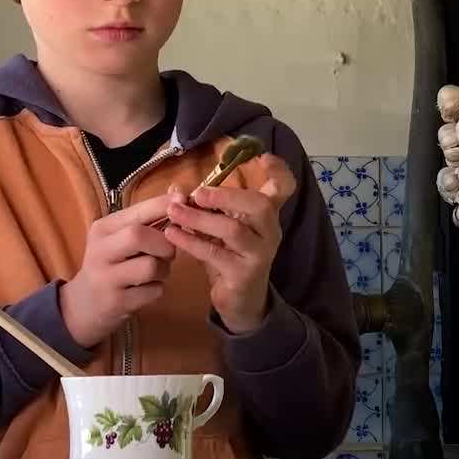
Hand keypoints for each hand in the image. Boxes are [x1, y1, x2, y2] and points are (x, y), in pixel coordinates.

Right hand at [59, 192, 176, 344]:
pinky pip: (153, 291)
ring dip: (163, 270)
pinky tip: (146, 289)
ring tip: (156, 272)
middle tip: (168, 252)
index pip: (137, 212)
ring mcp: (106, 278)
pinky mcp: (116, 302)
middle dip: (164, 243)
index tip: (185, 201)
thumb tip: (179, 191)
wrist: (84, 304)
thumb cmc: (111, 264)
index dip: (164, 206)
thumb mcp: (121, 237)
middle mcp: (100, 250)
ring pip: (150, 266)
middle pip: (139, 236)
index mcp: (103, 229)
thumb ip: (148, 217)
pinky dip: (158, 289)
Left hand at [162, 153, 296, 332]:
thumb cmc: (229, 258)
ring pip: (233, 229)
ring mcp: (259, 254)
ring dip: (200, 218)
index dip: (278, 170)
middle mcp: (270, 231)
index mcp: (266, 215)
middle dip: (226, 195)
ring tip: (174, 212)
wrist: (240, 302)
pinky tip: (173, 234)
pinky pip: (215, 253)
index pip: (285, 187)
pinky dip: (191, 242)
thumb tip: (175, 189)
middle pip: (259, 205)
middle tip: (196, 193)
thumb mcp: (217, 229)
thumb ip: (200, 208)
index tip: (262, 156)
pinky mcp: (244, 274)